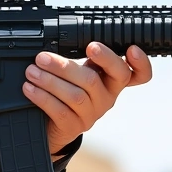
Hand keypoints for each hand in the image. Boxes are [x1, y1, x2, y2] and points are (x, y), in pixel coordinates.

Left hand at [23, 42, 151, 156]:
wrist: (52, 124)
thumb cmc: (66, 92)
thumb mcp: (78, 73)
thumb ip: (79, 59)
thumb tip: (55, 43)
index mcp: (111, 80)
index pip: (137, 74)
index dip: (141, 63)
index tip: (131, 49)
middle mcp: (107, 97)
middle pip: (94, 80)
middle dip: (65, 67)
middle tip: (43, 57)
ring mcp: (92, 114)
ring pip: (75, 96)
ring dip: (49, 81)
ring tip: (31, 71)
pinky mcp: (76, 127)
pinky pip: (60, 111)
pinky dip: (43, 97)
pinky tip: (30, 88)